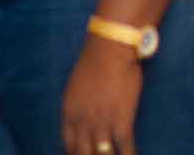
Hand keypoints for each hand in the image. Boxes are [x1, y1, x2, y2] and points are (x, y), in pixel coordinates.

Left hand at [63, 37, 141, 154]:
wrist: (110, 48)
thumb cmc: (95, 62)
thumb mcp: (76, 87)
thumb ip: (78, 106)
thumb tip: (83, 119)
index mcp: (69, 112)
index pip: (68, 145)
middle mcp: (82, 121)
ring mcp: (102, 123)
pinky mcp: (121, 122)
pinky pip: (125, 149)